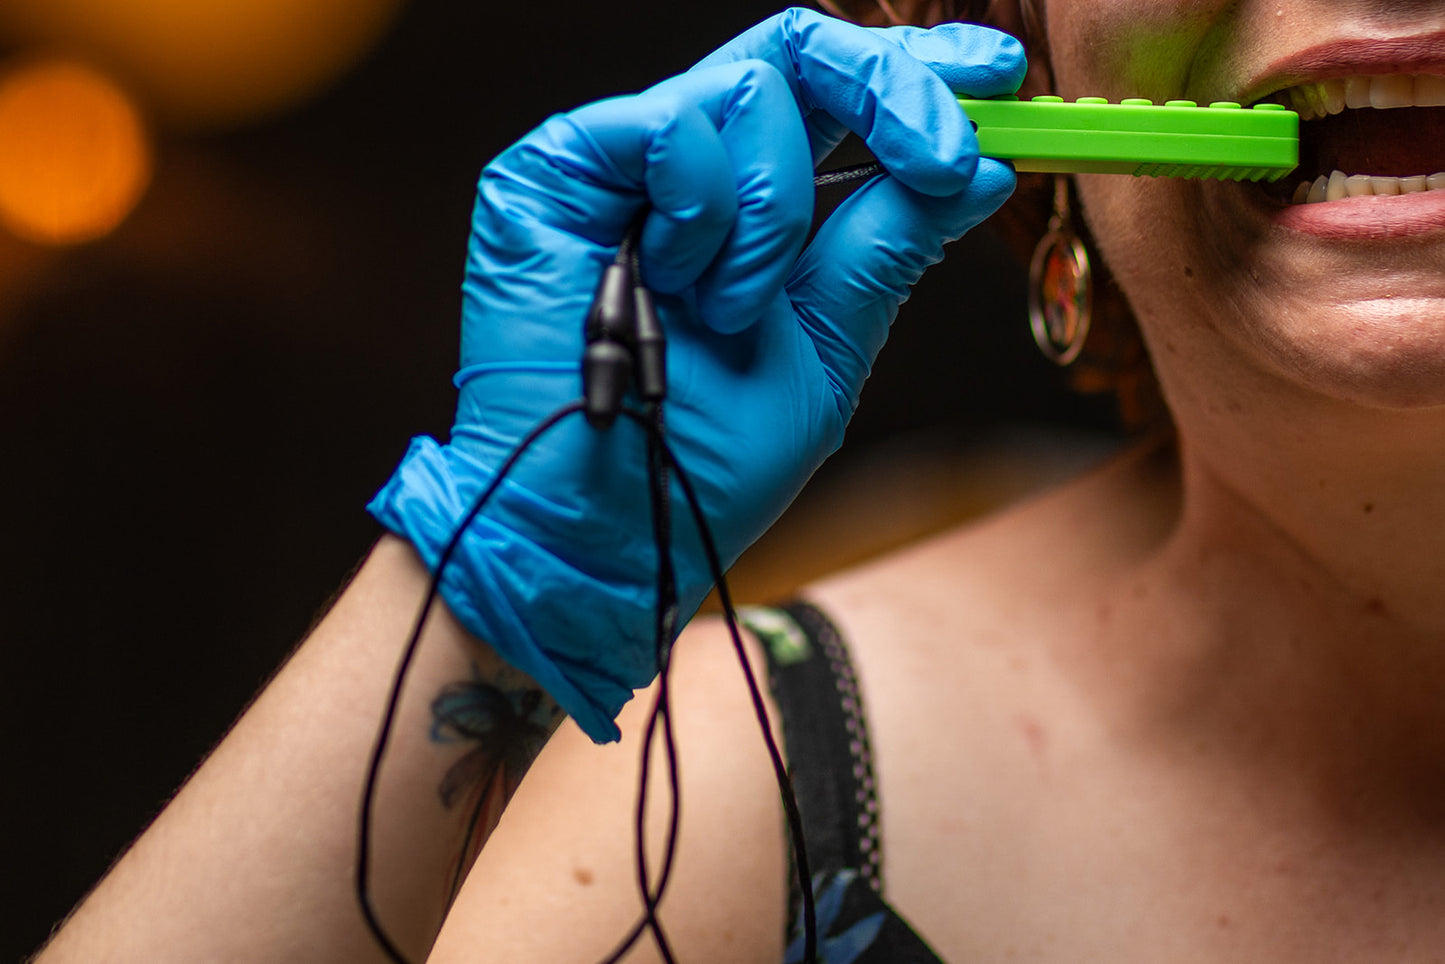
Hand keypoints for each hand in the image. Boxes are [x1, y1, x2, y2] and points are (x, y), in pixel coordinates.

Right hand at [369, 8, 1024, 740]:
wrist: (607, 533)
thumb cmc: (702, 462)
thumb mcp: (824, 351)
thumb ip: (884, 251)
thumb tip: (979, 168)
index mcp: (746, 210)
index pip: (831, 99)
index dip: (915, 70)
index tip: (998, 73)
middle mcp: (685, 173)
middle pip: (797, 54)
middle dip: (892, 90)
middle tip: (943, 156)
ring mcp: (619, 167)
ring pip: (750, 93)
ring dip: (775, 218)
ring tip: (732, 311)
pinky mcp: (553, 174)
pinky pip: (670, 129)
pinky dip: (701, 210)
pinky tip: (677, 283)